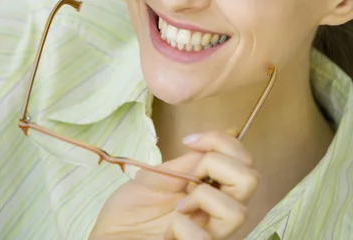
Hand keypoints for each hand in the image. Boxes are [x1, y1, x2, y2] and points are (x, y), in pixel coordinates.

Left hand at [90, 131, 258, 239]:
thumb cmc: (130, 212)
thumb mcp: (157, 177)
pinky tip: (170, 229)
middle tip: (190, 172)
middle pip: (251, 181)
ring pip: (238, 212)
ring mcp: (210, 235)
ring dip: (203, 197)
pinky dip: (184, 226)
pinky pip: (204, 239)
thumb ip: (189, 162)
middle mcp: (218, 213)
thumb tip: (228, 132)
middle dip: (219, 163)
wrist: (109, 238)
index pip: (244, 161)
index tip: (190, 139)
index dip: (223, 141)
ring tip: (179, 206)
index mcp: (211, 190)